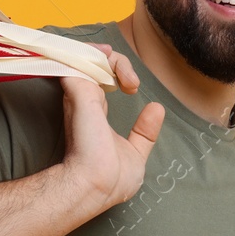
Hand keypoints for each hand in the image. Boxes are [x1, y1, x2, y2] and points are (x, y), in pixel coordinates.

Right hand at [59, 43, 164, 211]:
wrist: (97, 183)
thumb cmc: (111, 177)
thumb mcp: (136, 154)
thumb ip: (144, 132)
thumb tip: (156, 108)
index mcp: (93, 113)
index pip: (99, 82)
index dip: (116, 73)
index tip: (133, 88)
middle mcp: (83, 100)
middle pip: (95, 64)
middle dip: (115, 61)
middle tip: (131, 81)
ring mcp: (80, 93)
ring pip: (90, 55)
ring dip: (112, 57)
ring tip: (127, 76)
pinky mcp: (78, 88)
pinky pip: (79, 55)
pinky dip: (96, 52)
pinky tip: (113, 63)